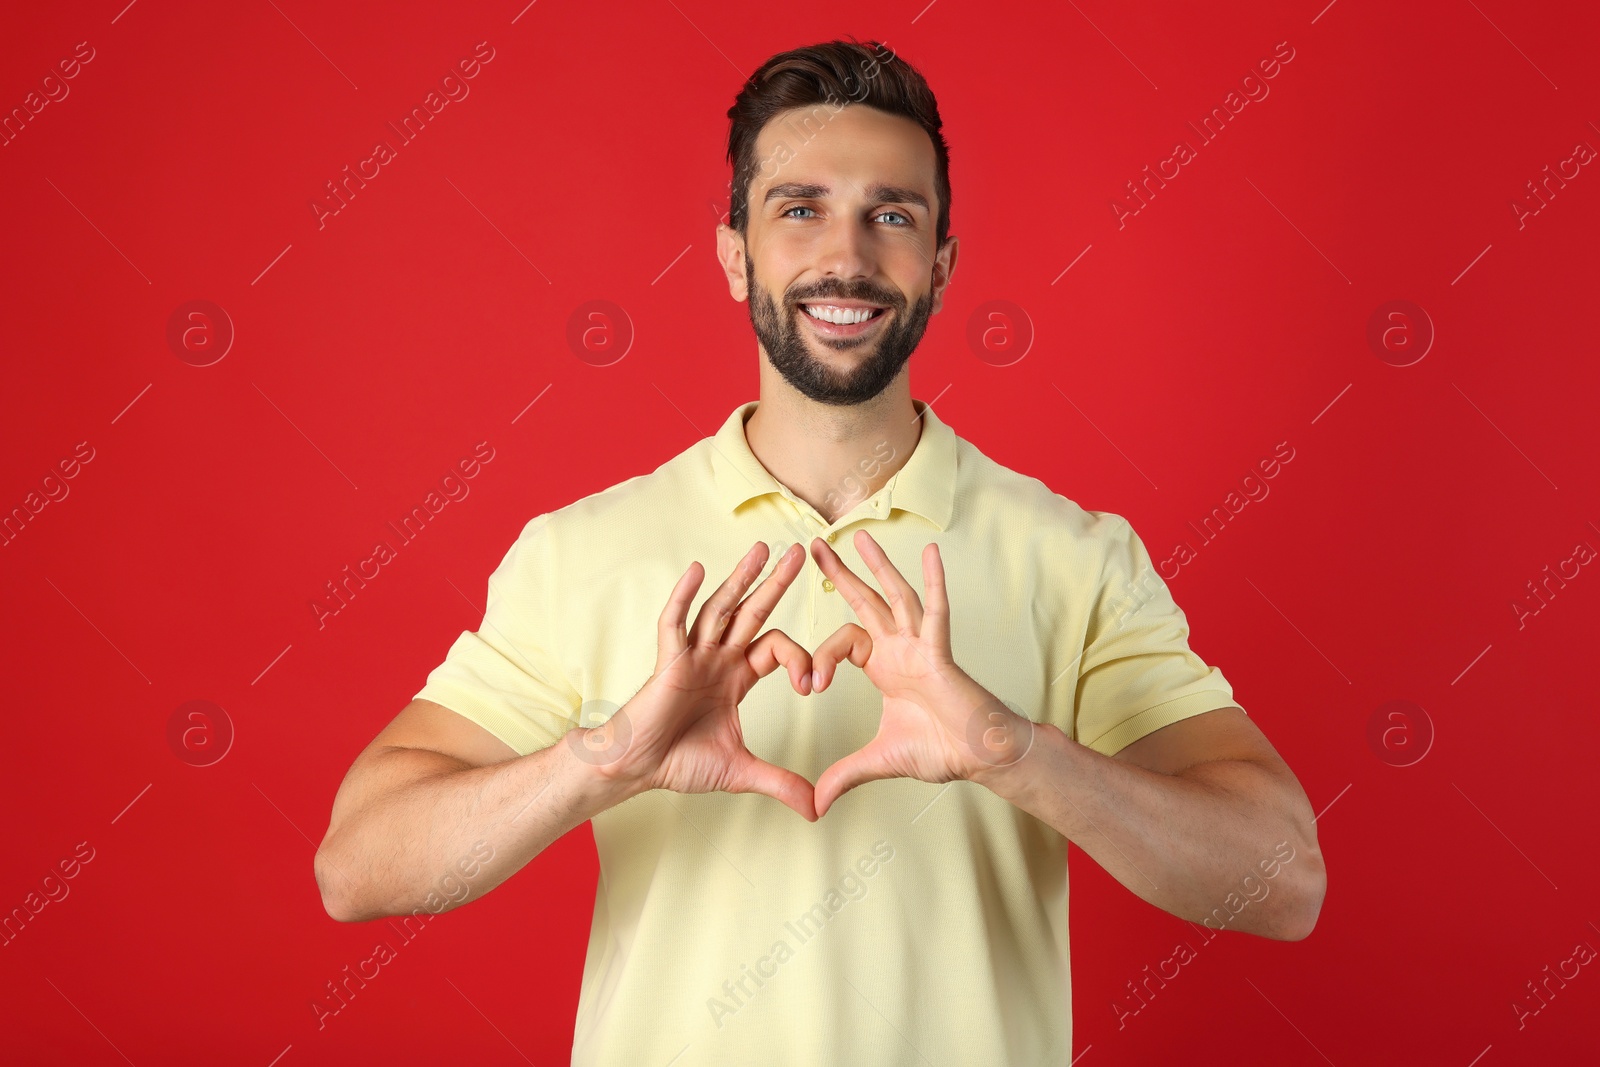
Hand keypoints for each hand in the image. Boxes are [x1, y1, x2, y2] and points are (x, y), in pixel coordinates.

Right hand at [580, 541, 867, 820]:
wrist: (638, 769)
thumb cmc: (680, 762)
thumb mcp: (740, 771)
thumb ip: (780, 783)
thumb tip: (817, 809)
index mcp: (736, 676)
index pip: (775, 649)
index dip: (799, 660)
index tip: (812, 686)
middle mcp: (717, 658)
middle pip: (752, 612)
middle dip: (776, 584)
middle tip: (801, 554)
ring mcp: (692, 656)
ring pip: (720, 608)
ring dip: (741, 578)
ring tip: (761, 547)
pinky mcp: (668, 661)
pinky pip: (675, 623)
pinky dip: (685, 597)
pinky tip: (697, 569)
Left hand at [808, 531, 1032, 816]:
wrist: (979, 758)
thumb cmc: (940, 750)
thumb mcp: (879, 761)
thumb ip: (845, 775)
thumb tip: (814, 805)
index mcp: (885, 666)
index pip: (843, 644)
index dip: (820, 658)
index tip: (808, 686)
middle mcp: (901, 648)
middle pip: (864, 602)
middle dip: (840, 574)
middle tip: (813, 546)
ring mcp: (922, 646)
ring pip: (896, 597)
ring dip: (877, 566)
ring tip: (857, 535)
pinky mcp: (941, 652)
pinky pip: (936, 612)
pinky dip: (934, 582)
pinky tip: (930, 553)